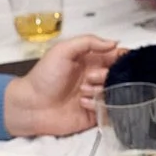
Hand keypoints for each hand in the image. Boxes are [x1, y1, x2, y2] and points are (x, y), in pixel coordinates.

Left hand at [4, 35, 124, 135]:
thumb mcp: (62, 50)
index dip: (123, 57)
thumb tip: (113, 43)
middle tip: (90, 77)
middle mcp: (95, 78)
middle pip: (118, 75)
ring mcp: (96, 96)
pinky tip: (81, 103)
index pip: (116, 56)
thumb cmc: (43, 77)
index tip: (124, 59)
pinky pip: (109, 110)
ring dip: (99, 91)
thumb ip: (88, 42)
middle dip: (106, 75)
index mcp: (90, 61)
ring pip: (115, 93)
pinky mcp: (94, 114)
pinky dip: (98, 106)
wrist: (30, 105)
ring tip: (81, 92)